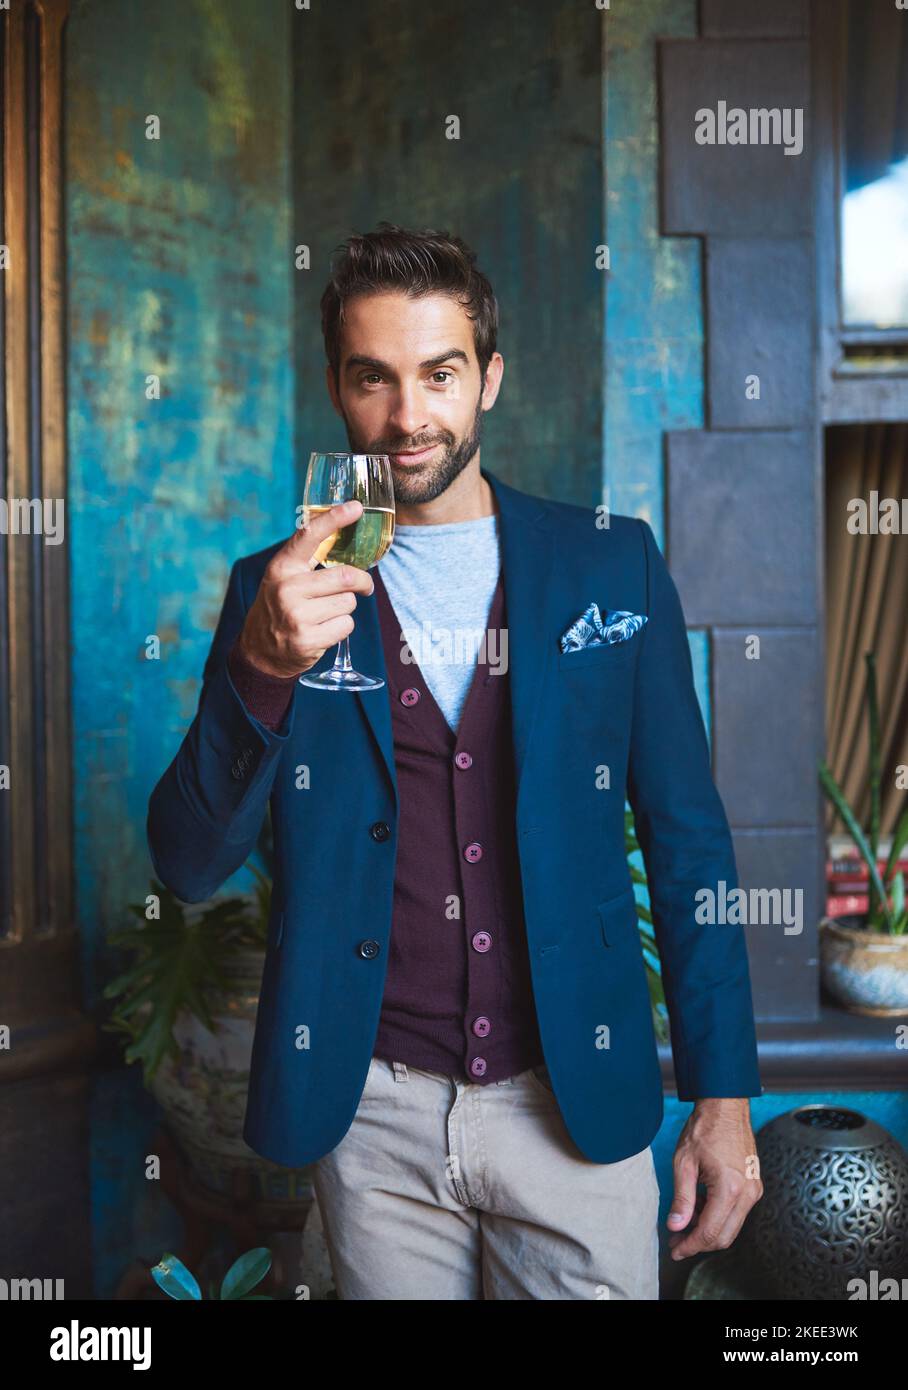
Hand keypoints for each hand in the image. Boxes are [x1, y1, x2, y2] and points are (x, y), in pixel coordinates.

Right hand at [236, 499, 374, 677]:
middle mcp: (287, 588)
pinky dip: (342, 628)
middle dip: (363, 582)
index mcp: (282, 567)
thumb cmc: (279, 608)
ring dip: (346, 608)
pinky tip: (324, 630)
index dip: (334, 518)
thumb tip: (343, 533)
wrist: (259, 652)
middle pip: (346, 577)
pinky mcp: (307, 639)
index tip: (355, 507)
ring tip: (326, 614)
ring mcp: (296, 615)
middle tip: (365, 587)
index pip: (309, 535)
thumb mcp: (283, 578)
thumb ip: (307, 560)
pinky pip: (346, 625)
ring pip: (348, 603)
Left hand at [667, 1097, 762, 1259]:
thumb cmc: (703, 1129)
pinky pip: (737, 1213)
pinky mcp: (754, 1186)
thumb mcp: (684, 1163)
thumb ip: (681, 1198)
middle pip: (724, 1237)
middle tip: (676, 1240)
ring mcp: (754, 1190)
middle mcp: (747, 1194)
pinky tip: (700, 1205)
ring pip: (732, 1227)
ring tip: (684, 1222)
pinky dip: (718, 1217)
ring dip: (708, 1231)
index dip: (690, 1245)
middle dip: (698, 1243)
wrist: (726, 1107)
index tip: (674, 1249)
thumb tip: (675, 1227)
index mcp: (729, 1189)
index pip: (709, 1232)